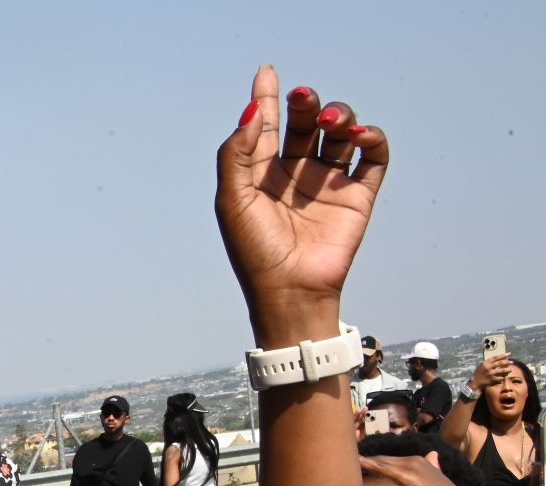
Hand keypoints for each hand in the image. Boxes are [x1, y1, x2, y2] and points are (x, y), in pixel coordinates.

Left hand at [215, 68, 386, 346]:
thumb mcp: (232, 200)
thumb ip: (236, 153)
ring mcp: (328, 182)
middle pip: (304, 123)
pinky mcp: (358, 195)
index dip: (267, 97)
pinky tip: (361, 135)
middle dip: (306, 104)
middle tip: (304, 97)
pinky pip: (374, 156)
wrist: (291, 290)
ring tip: (332, 121)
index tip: (268, 73)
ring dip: (340, 117)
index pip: (266, 124)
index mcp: (262, 173)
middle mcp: (295, 173)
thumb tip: (251, 111)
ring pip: (339, 133)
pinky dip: (372, 138)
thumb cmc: (255, 251)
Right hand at [471, 354, 513, 393]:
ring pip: (502, 370)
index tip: (508, 354)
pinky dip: (503, 377)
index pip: (495, 357)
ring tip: (510, 370)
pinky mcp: (492, 379)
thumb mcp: (481, 366)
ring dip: (507, 370)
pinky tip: (505, 377)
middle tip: (512, 362)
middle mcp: (488, 367)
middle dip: (507, 362)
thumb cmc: (478, 373)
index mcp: (485, 363)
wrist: (475, 382)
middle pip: (500, 363)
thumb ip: (488, 362)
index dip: (502, 355)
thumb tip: (497, 358)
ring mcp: (490, 373)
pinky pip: (500, 378)